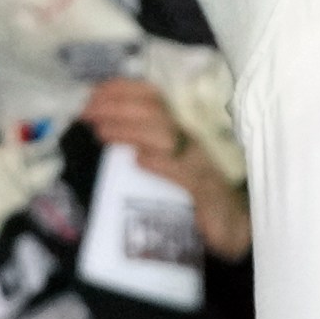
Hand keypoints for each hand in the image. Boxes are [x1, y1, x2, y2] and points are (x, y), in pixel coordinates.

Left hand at [83, 77, 249, 257]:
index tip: (93, 93)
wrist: (232, 228)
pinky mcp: (206, 192)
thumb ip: (144, 150)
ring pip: (166, 137)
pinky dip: (160, 164)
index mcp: (180, 131)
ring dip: (130, 131)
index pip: (154, 98)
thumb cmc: (195, 198)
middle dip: (117, 107)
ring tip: (101, 133)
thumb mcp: (168, 168)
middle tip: (87, 114)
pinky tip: (139, 161)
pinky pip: (183, 173)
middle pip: (155, 112)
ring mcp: (200, 164)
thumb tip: (100, 135)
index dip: (124, 90)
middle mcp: (191, 141)